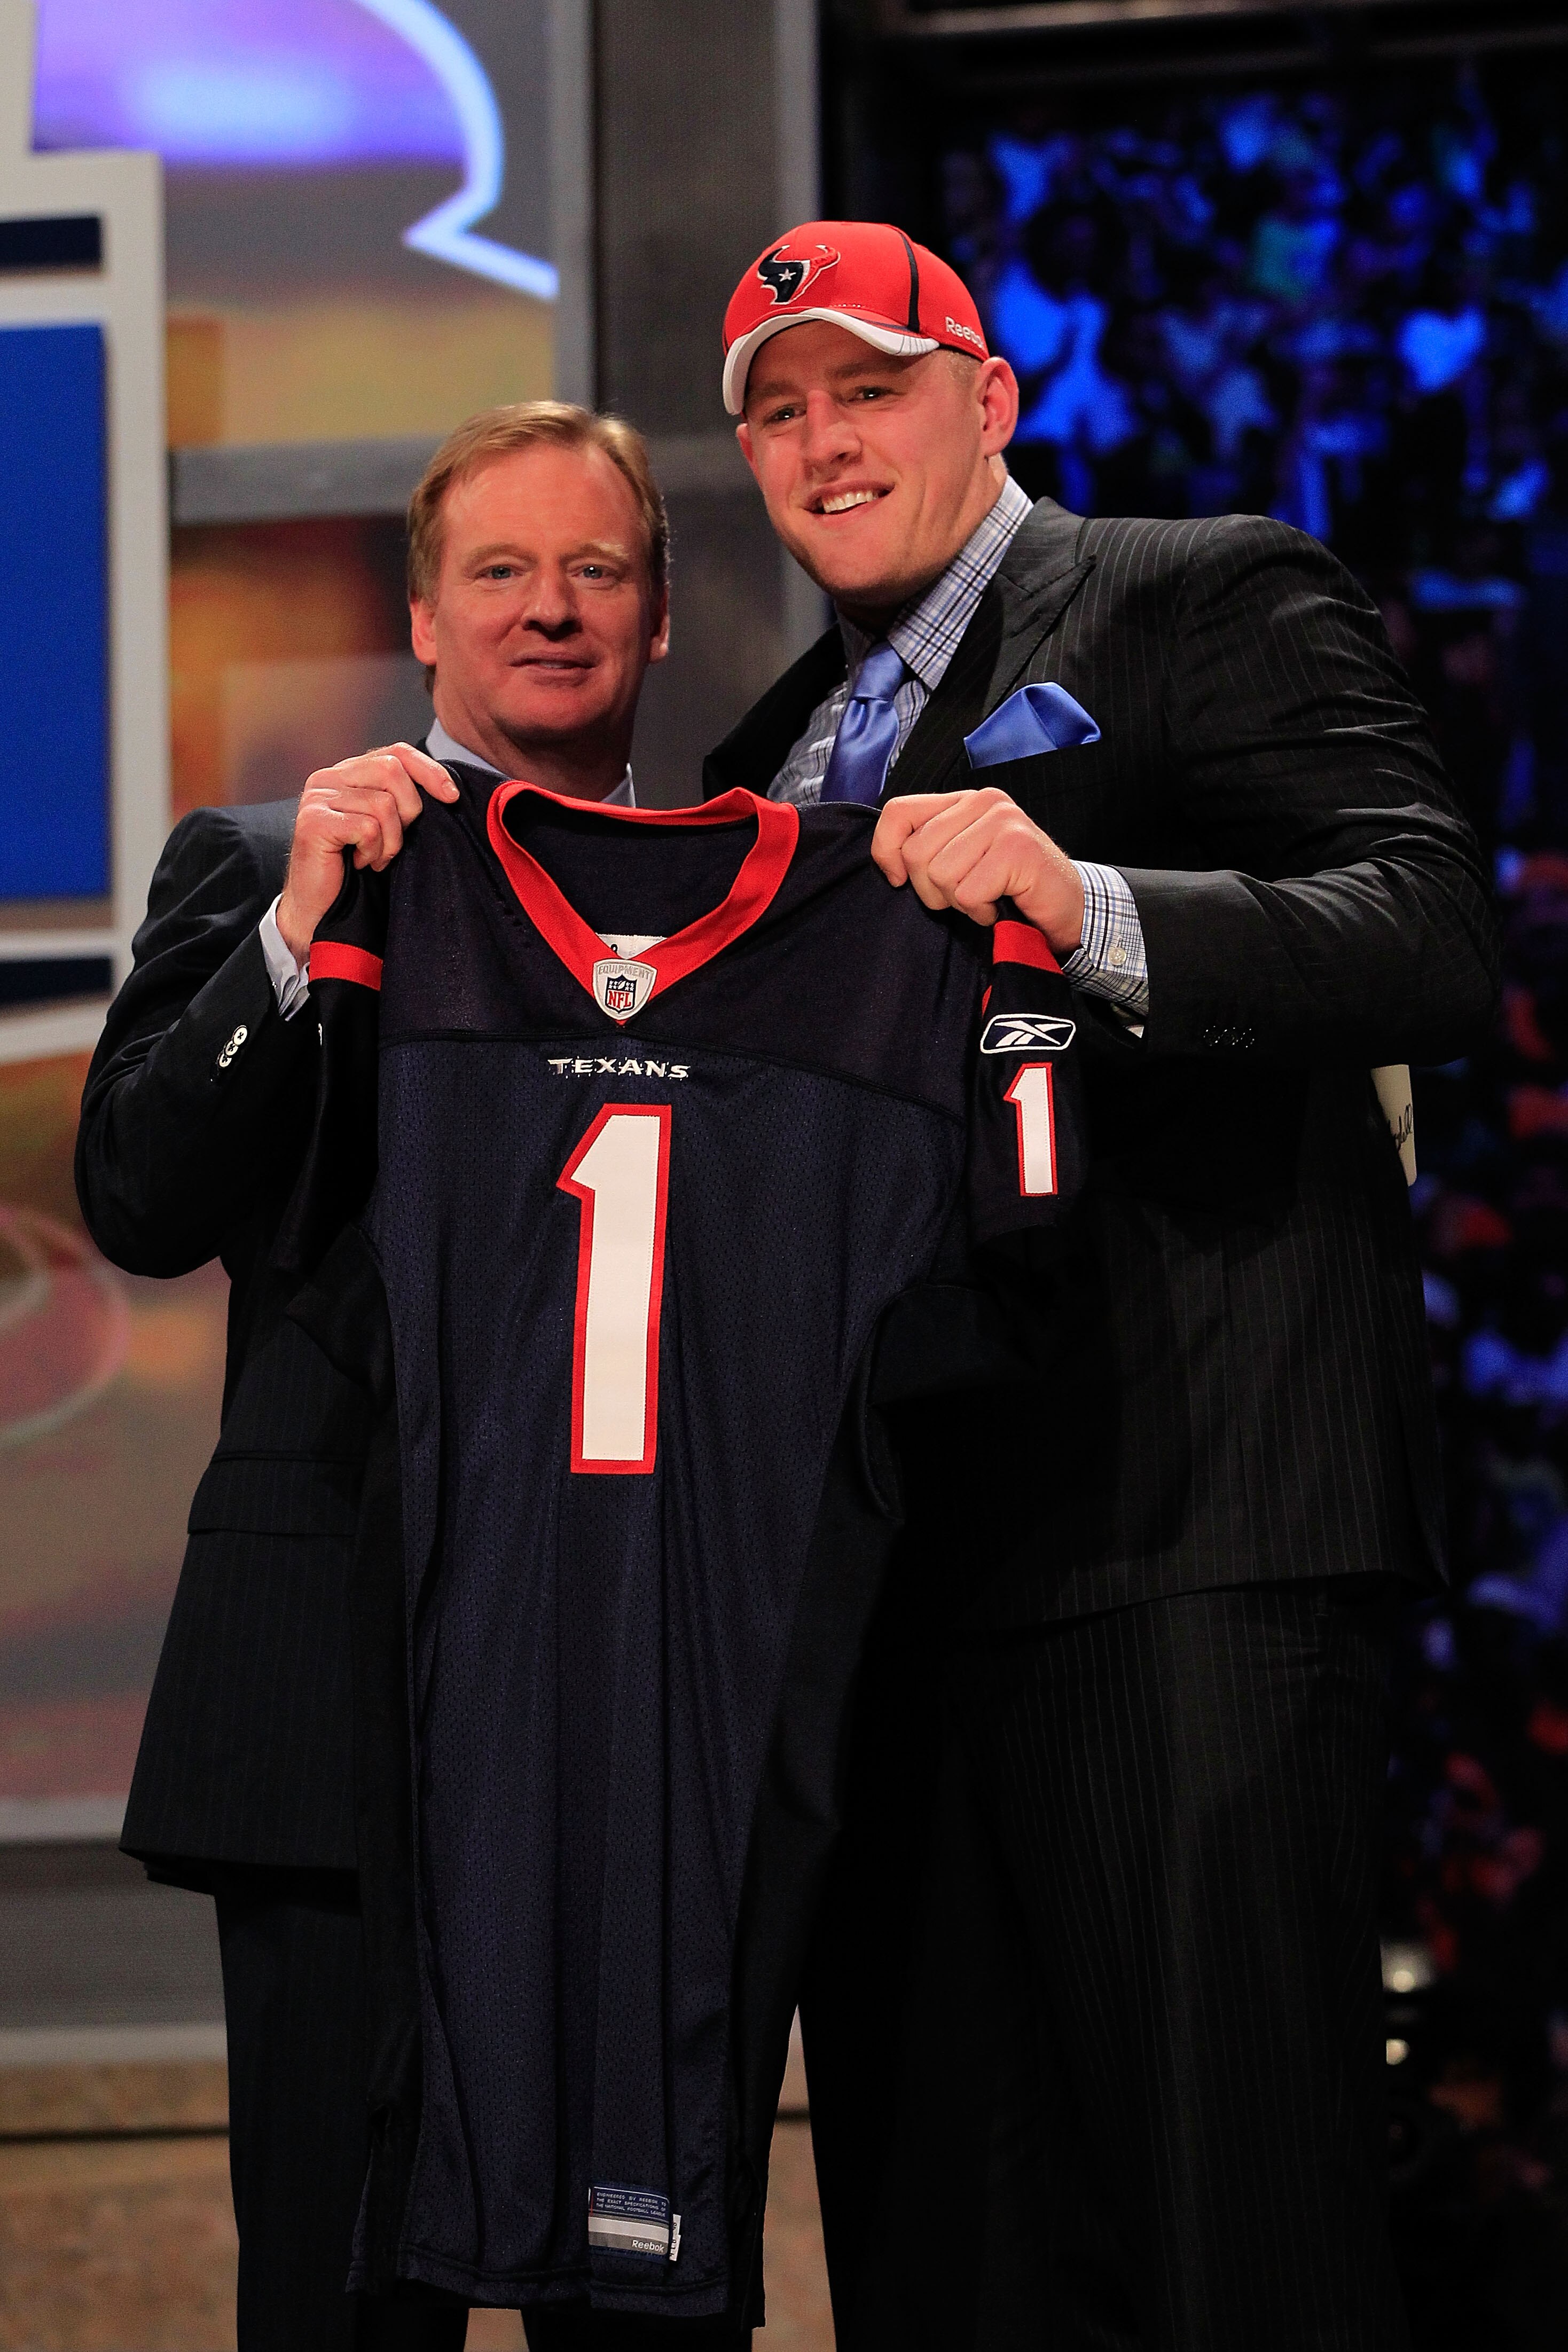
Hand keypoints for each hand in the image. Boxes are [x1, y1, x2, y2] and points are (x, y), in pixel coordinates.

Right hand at [276, 744, 459, 961]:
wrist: (321, 908)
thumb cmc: (357, 868)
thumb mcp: (387, 827)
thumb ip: (401, 799)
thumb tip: (448, 789)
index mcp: (347, 772)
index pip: (396, 753)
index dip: (429, 770)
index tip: (452, 797)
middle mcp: (328, 776)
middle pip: (392, 771)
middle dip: (408, 811)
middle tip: (396, 842)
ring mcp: (317, 797)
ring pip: (383, 803)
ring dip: (390, 841)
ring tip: (375, 857)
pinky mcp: (313, 821)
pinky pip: (367, 827)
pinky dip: (373, 851)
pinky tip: (361, 862)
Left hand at [871, 787, 1085, 953]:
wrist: (1068, 909)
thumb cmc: (1011, 890)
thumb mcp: (962, 862)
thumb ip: (929, 849)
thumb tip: (890, 865)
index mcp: (964, 801)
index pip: (899, 811)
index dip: (887, 850)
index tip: (899, 878)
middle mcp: (984, 802)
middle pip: (916, 852)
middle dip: (932, 890)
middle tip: (966, 896)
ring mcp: (1003, 821)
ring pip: (940, 874)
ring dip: (959, 902)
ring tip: (987, 899)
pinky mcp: (1017, 848)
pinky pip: (968, 893)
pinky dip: (981, 912)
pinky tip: (1001, 905)